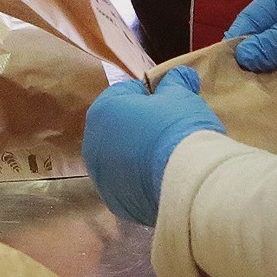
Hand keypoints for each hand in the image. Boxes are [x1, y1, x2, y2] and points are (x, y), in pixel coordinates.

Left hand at [83, 68, 224, 227]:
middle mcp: (92, 142)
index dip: (150, 95)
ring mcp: (100, 175)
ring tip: (167, 158)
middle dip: (141, 126)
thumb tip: (180, 75)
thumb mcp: (181, 97)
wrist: (185, 181)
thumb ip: (176, 82)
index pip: (125, 92)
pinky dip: (141, 181)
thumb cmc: (178, 128)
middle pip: (120, 127)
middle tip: (170, 130)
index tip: (169, 103)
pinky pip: (127, 185)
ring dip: (138, 155)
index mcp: (102, 110)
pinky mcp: (114, 201)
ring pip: (120, 158)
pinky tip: (162, 180)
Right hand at [226, 0, 276, 95]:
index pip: (254, 17)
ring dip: (261, 78)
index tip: (225, 57)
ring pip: (270, 63)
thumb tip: (244, 57)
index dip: (239, 35)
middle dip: (247, 60)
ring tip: (248, 95)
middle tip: (234, 81)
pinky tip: (268, 102)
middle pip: (259, 42)